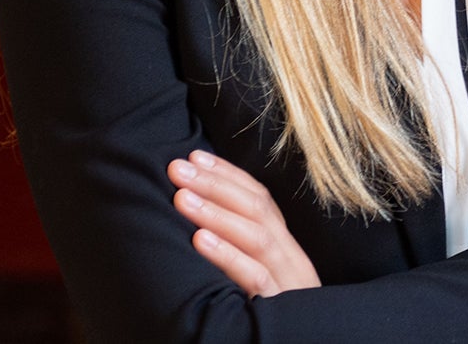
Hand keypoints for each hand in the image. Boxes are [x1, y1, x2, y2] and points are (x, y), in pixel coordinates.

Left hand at [169, 149, 320, 296]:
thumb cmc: (269, 308)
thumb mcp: (261, 278)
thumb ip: (240, 250)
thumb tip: (200, 218)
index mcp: (285, 247)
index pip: (260, 199)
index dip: (228, 175)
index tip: (195, 158)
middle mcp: (290, 257)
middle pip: (257, 210)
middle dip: (215, 185)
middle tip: (177, 169)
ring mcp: (286, 280)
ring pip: (256, 237)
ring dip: (216, 213)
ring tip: (182, 198)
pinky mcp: (277, 304)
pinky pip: (255, 276)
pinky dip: (227, 254)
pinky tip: (200, 240)